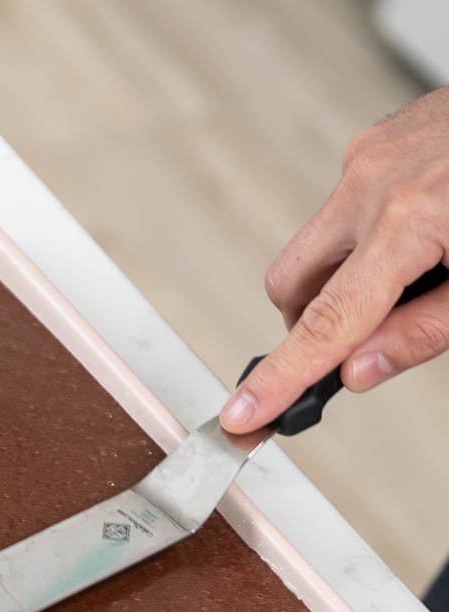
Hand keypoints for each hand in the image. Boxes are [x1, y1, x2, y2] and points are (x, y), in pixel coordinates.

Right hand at [222, 88, 448, 432]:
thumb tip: (358, 369)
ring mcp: (371, 155)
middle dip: (308, 323)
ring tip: (413, 274)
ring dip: (342, 278)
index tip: (243, 413)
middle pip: (292, 284)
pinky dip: (365, 238)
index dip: (280, 377)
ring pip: (315, 247)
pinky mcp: (378, 141)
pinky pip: (345, 209)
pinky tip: (421, 232)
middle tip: (357, 340)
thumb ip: (424, 331)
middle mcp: (374, 181)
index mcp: (410, 218)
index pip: (326, 322)